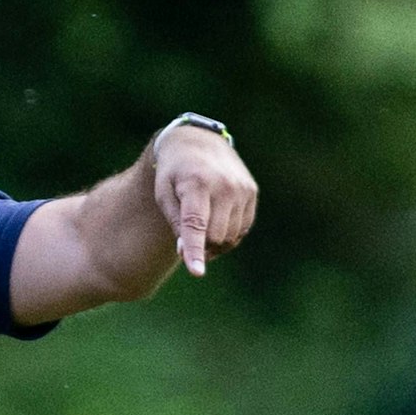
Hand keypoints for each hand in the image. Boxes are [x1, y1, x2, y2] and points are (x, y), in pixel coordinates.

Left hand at [152, 126, 257, 276]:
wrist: (197, 142)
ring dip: (215, 243)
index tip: (196, 272)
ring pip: (231, 237)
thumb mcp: (164, 194)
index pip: (196, 225)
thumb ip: (175, 222)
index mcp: (197, 184)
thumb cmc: (173, 172)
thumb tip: (186, 252)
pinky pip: (242, 228)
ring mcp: (242, 189)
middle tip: (187, 240)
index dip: (195, 250)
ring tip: (200, 231)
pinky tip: (216, 223)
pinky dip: (228, 234)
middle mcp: (224, 186)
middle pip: (215, 237)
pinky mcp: (251, 192)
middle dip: (201, 246)